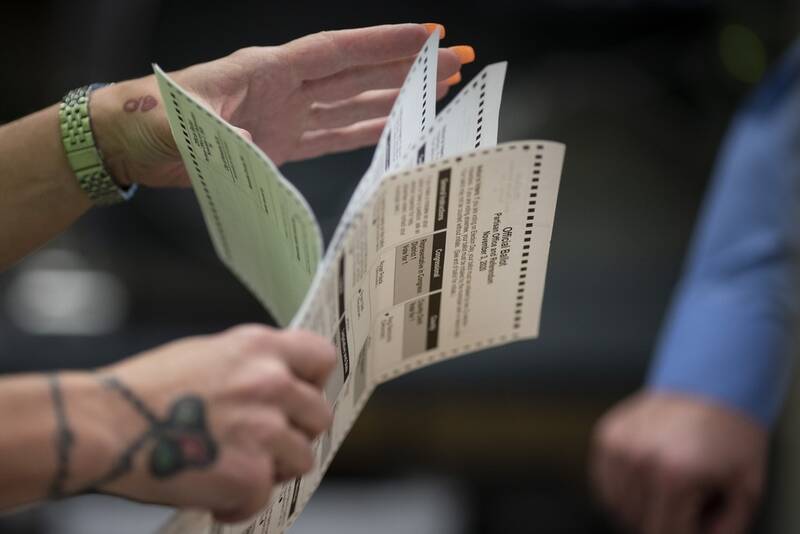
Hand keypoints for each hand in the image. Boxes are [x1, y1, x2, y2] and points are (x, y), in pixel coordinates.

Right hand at [70, 325, 334, 521]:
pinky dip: (241, 503)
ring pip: (302, 458)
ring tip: (236, 469)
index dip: (315, 381)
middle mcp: (270, 382)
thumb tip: (278, 384)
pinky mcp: (251, 472)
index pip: (322, 357)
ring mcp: (264, 428)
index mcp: (259, 347)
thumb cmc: (143, 391)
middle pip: (318, 415)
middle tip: (265, 444)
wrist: (104, 425)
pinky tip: (215, 496)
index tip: (301, 397)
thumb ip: (250, 366)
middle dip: (295, 433)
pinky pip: (265, 495)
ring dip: (273, 469)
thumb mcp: (206, 354)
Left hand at [91, 23, 470, 187]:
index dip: (386, 44)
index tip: (431, 36)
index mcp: (267, 70)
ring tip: (438, 90)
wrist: (129, 141)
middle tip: (456, 61)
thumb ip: (224, 135)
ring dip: (396, 97)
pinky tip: (395, 129)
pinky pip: (334, 135)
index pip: (340, 52)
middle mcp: (285, 88)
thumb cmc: (149, 119)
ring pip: (354, 102)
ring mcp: (287, 116)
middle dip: (408, 66)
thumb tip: (262, 152)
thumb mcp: (182, 122)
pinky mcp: (281, 144)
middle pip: (359, 73)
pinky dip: (367, 131)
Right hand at [591, 392, 766, 533]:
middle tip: (688, 499)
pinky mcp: (607, 435)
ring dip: (640, 506)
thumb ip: (723, 528)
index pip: (663, 532)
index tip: (698, 520)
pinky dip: (621, 489)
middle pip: (637, 523)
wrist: (714, 383)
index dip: (685, 531)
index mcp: (674, 476)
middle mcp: (639, 460)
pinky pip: (603, 483)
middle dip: (664, 520)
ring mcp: (619, 446)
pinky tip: (646, 477)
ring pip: (615, 506)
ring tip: (667, 485)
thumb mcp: (746, 490)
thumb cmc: (733, 437)